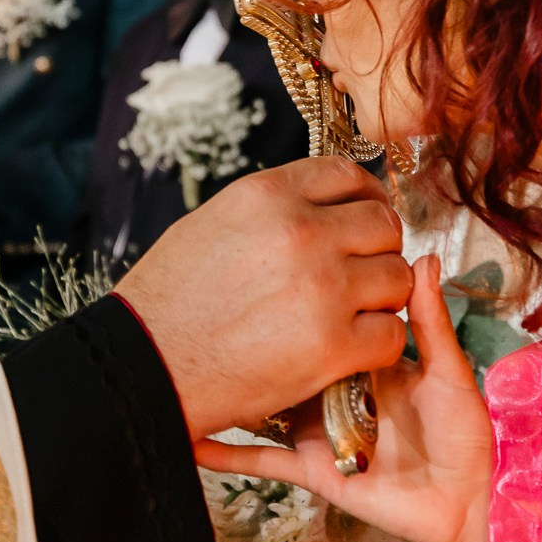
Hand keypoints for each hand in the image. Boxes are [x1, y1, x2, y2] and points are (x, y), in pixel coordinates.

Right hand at [116, 157, 410, 439]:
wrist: (143, 368)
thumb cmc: (166, 303)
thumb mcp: (212, 224)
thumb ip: (273, 210)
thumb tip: (318, 206)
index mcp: (269, 195)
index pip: (349, 174)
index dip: (365, 197)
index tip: (362, 220)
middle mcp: (302, 232)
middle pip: (384, 224)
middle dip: (379, 249)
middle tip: (361, 275)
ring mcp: (323, 288)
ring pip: (399, 277)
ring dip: (383, 297)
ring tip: (355, 314)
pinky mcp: (333, 346)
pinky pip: (392, 334)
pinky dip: (379, 344)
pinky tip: (352, 350)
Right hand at [198, 255, 495, 541]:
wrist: (466, 503)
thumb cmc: (465, 436)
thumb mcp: (448, 371)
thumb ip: (430, 320)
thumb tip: (422, 257)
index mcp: (366, 365)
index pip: (326, 327)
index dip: (302, 302)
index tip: (271, 269)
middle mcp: (337, 394)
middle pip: (289, 363)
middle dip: (258, 342)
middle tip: (217, 310)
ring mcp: (321, 432)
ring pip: (268, 409)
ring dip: (236, 391)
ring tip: (187, 365)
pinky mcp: (313, 470)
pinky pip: (264, 461)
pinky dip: (227, 453)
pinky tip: (191, 438)